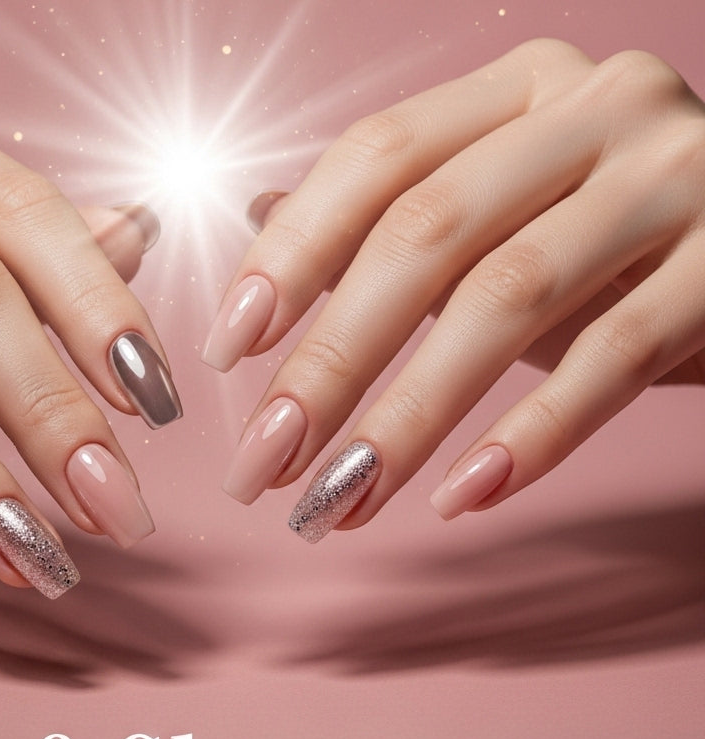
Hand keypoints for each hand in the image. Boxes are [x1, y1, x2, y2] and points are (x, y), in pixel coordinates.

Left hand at [206, 39, 704, 536]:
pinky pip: (613, 356)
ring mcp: (671, 180)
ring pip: (506, 300)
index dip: (288, 252)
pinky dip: (530, 436)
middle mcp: (593, 109)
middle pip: (424, 235)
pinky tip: (460, 497)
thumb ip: (388, 215)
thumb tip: (258, 221)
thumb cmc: (610, 241)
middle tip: (264, 462)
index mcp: (517, 91)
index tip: (226, 349)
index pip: (374, 158)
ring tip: (342, 499)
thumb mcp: (497, 216)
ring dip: (408, 419)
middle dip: (330, 362)